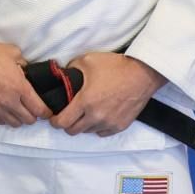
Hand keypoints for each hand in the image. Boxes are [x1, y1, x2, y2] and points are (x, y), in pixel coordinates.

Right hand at [0, 41, 50, 125]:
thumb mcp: (11, 52)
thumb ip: (24, 63)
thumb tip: (27, 71)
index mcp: (19, 87)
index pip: (39, 109)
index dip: (46, 111)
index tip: (46, 109)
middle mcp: (10, 102)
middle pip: (29, 120)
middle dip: (34, 114)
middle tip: (32, 106)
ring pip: (15, 124)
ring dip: (20, 118)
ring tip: (18, 108)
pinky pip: (1, 122)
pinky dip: (6, 118)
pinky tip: (5, 109)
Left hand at [50, 53, 166, 136]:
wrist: (141, 74)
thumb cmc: (114, 66)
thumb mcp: (87, 61)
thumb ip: (71, 69)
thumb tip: (63, 77)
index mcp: (85, 101)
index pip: (63, 122)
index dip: (55, 121)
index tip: (53, 118)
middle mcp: (96, 116)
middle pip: (73, 131)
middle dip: (67, 124)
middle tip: (67, 115)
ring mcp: (109, 123)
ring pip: (88, 132)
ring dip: (83, 125)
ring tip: (83, 113)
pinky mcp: (120, 126)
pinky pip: (102, 132)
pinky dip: (97, 127)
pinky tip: (97, 116)